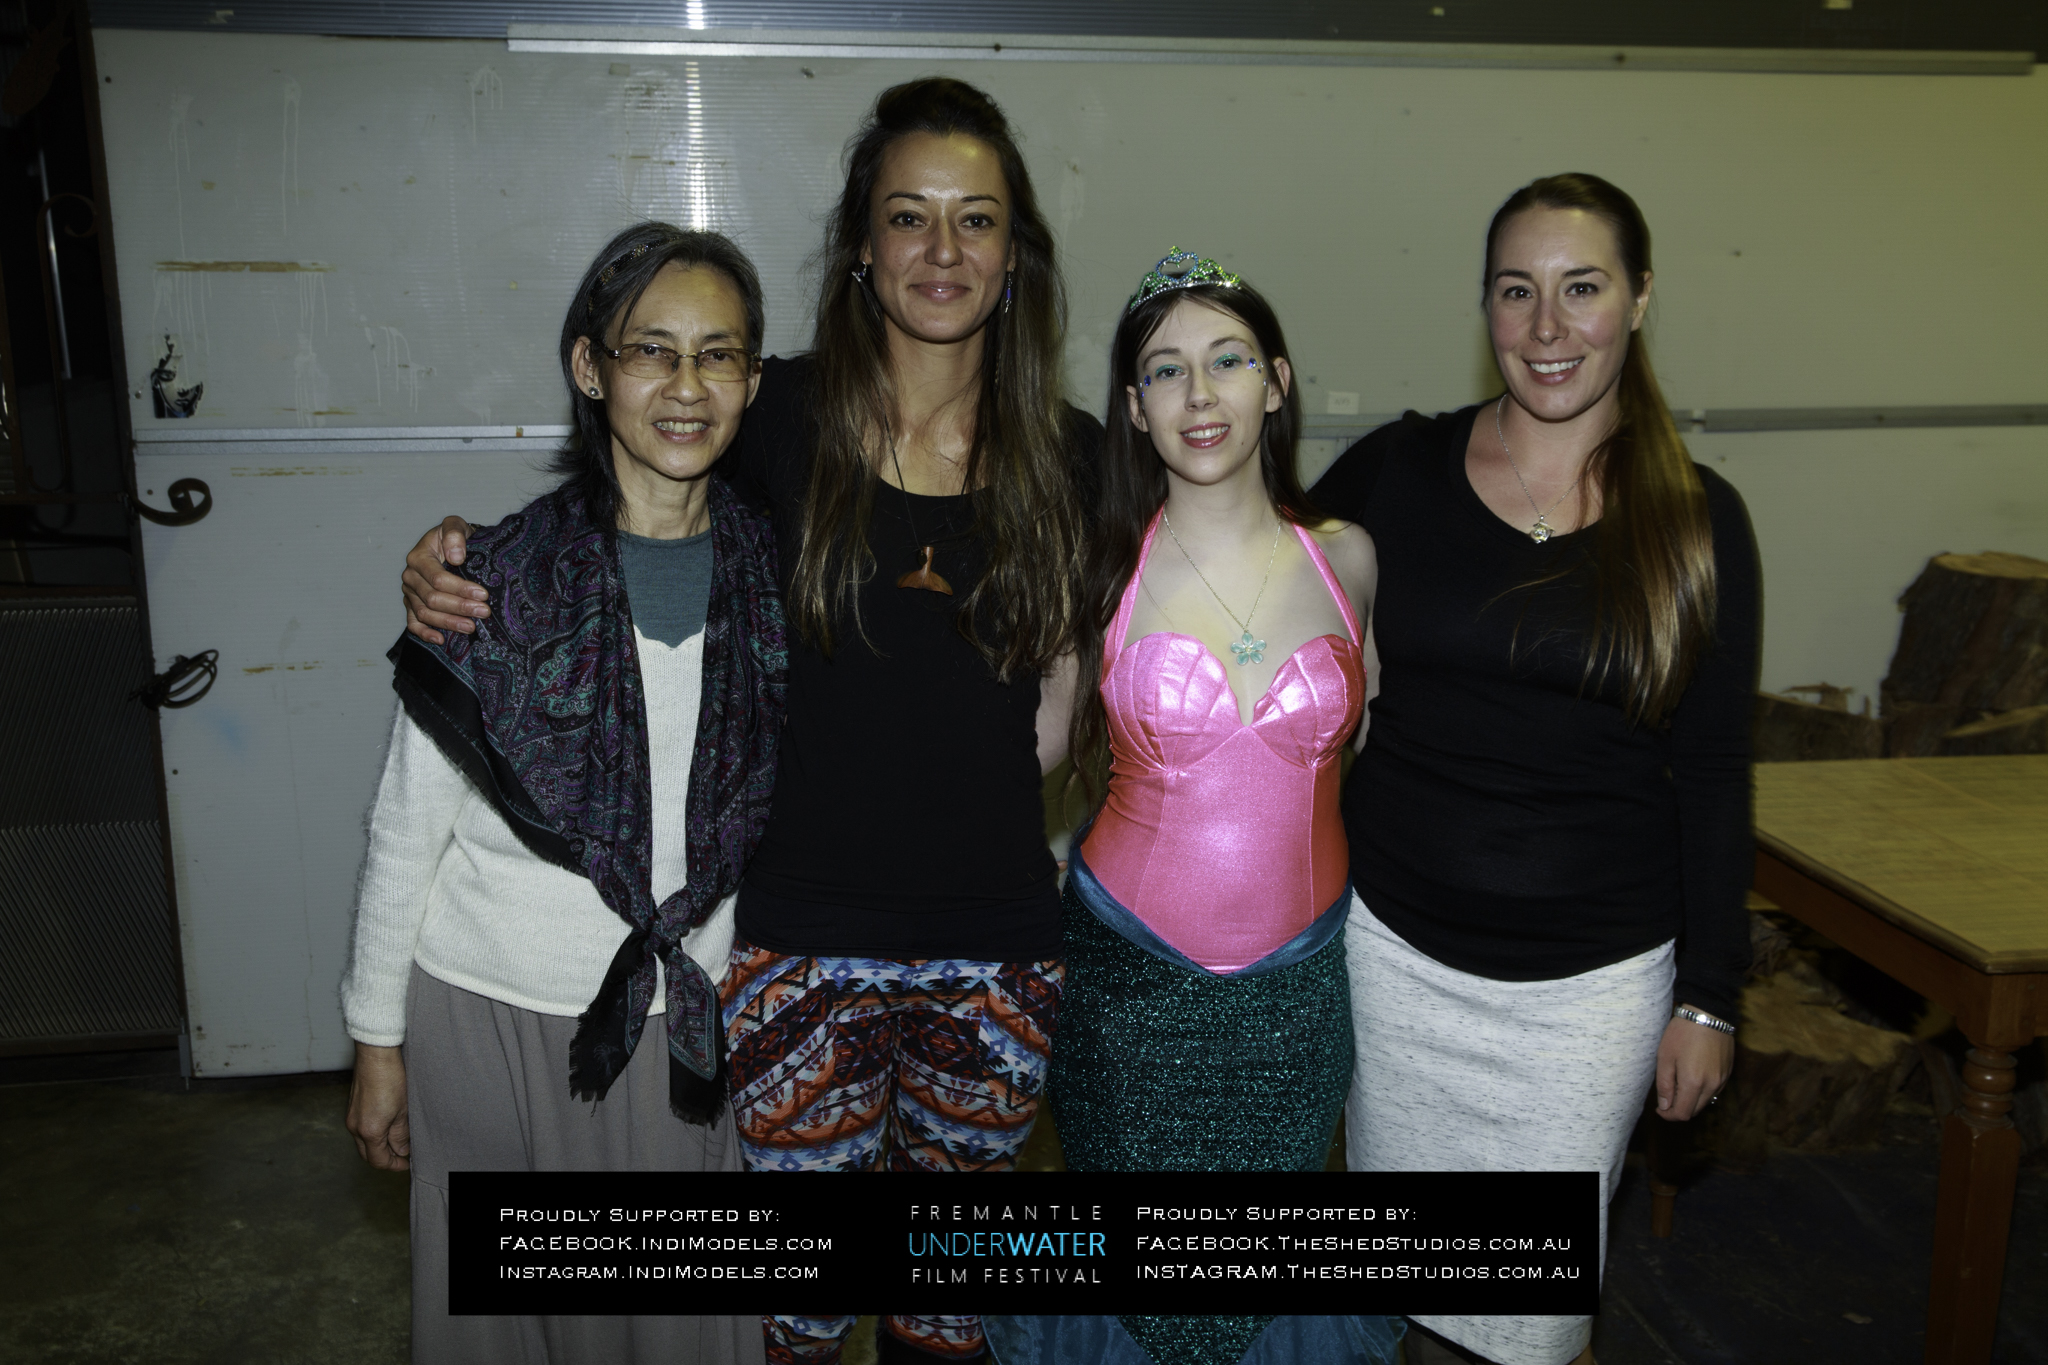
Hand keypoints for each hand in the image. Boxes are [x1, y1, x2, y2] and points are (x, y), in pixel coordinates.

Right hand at [346, 1042, 410, 1169]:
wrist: (376, 1054)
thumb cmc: (391, 1078)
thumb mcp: (403, 1110)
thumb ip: (401, 1134)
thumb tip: (401, 1150)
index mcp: (369, 1131)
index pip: (378, 1160)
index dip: (393, 1165)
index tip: (406, 1163)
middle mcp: (354, 1127)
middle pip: (367, 1154)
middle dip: (384, 1158)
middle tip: (402, 1155)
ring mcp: (351, 1116)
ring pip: (363, 1141)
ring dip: (378, 1145)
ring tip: (398, 1140)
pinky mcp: (352, 1106)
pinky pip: (360, 1129)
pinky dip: (373, 1133)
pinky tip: (388, 1126)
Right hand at [402, 516, 486, 643]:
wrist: (450, 545)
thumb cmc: (454, 537)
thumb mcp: (456, 526)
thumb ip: (454, 534)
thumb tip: (455, 556)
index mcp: (418, 557)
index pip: (438, 579)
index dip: (460, 589)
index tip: (483, 594)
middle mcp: (410, 576)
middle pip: (432, 599)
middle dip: (460, 607)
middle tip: (483, 612)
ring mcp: (409, 593)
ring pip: (425, 613)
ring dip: (448, 623)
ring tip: (471, 627)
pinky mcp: (411, 605)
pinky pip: (413, 623)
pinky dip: (425, 633)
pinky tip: (441, 640)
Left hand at [1654, 1011, 1734, 1121]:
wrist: (1708, 1013)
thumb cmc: (1682, 1033)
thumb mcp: (1665, 1057)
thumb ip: (1664, 1085)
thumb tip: (1665, 1106)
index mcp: (1694, 1083)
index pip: (1683, 1113)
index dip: (1669, 1115)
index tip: (1660, 1109)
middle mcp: (1712, 1085)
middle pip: (1695, 1110)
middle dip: (1679, 1108)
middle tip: (1666, 1097)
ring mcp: (1722, 1079)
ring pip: (1706, 1101)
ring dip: (1691, 1100)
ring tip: (1678, 1084)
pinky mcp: (1728, 1071)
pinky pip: (1715, 1090)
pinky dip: (1702, 1090)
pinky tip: (1692, 1076)